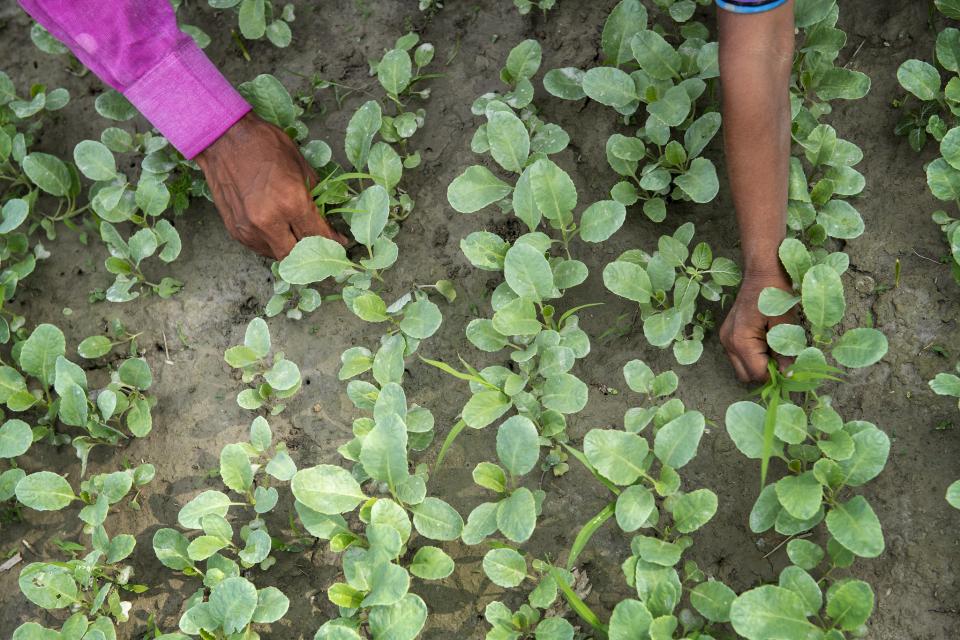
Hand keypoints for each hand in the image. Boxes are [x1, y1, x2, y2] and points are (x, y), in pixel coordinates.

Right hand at [196, 112, 347, 258]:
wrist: (222, 137)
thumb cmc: (265, 144)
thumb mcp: (300, 165)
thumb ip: (314, 197)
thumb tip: (326, 218)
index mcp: (290, 202)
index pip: (318, 235)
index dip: (333, 242)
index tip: (340, 242)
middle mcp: (268, 221)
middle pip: (296, 254)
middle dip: (311, 251)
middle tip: (319, 242)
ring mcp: (249, 228)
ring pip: (276, 255)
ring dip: (290, 249)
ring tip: (298, 236)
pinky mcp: (234, 230)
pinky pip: (259, 247)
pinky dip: (271, 243)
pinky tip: (278, 231)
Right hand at [720, 269, 795, 382]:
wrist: (761, 271)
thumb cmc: (775, 293)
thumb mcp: (785, 323)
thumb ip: (785, 352)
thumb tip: (789, 375)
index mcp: (740, 340)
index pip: (757, 373)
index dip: (776, 375)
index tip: (792, 369)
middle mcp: (728, 342)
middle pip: (746, 375)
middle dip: (766, 372)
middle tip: (784, 360)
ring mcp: (725, 338)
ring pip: (742, 367)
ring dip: (759, 364)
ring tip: (775, 348)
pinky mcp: (728, 334)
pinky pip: (740, 356)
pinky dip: (754, 355)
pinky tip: (766, 341)